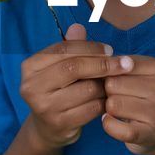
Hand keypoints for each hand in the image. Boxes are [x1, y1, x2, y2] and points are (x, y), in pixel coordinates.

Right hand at [20, 22, 133, 148]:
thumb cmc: (58, 90)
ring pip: (86, 89)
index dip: (90, 47)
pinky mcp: (59, 124)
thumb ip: (70, 47)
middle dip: (103, 64)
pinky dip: (103, 102)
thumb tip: (78, 26)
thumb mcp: (60, 67)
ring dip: (104, 85)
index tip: (110, 49)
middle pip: (74, 67)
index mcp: (30, 66)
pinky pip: (91, 109)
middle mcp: (31, 86)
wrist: (48, 128)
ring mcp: (43, 107)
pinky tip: (106, 100)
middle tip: (124, 64)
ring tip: (110, 84)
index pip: (64, 49)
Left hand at [101, 54, 154, 154]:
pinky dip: (107, 124)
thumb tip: (100, 66)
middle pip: (112, 84)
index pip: (118, 64)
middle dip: (108, 92)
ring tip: (118, 109)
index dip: (109, 73)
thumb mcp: (135, 74)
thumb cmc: (139, 96)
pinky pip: (114, 126)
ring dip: (108, 108)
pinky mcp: (149, 134)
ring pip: (113, 104)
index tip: (116, 80)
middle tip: (117, 97)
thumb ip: (117, 64)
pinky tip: (112, 121)